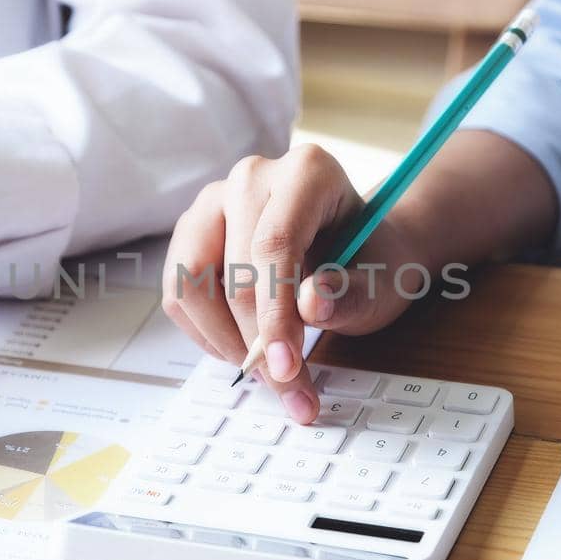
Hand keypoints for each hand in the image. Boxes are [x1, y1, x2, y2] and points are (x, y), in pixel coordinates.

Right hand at [162, 144, 429, 423]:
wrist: (361, 249)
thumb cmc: (372, 260)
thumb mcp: (383, 279)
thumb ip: (351, 293)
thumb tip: (312, 305)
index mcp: (307, 173)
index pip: (275, 244)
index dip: (275, 314)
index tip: (288, 368)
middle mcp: (252, 178)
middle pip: (233, 270)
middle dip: (256, 341)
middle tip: (287, 387)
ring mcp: (213, 203)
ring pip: (191, 283)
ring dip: (225, 340)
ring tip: (266, 370)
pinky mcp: (191, 233)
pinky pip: (178, 293)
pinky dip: (206, 333)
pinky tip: (243, 347)